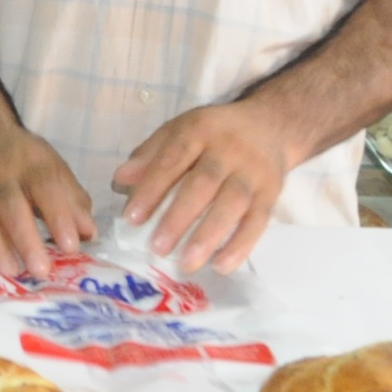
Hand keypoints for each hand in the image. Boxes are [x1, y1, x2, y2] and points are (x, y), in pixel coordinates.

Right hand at [0, 123, 95, 278]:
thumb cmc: (25, 162)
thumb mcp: (55, 170)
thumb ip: (73, 202)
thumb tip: (88, 234)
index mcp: (32, 165)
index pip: (46, 188)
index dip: (59, 218)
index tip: (70, 248)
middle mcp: (0, 174)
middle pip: (11, 208)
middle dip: (26, 241)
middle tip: (41, 271)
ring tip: (12, 271)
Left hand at [112, 99, 297, 274]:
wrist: (270, 125)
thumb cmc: (213, 134)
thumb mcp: (179, 131)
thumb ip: (150, 155)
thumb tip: (120, 180)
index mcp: (199, 130)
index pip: (172, 160)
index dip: (152, 188)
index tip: (131, 218)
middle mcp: (229, 149)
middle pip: (203, 184)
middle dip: (178, 217)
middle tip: (157, 247)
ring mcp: (254, 172)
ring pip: (232, 204)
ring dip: (208, 236)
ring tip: (187, 263)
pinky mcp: (271, 193)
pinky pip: (257, 221)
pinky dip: (241, 245)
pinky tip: (221, 266)